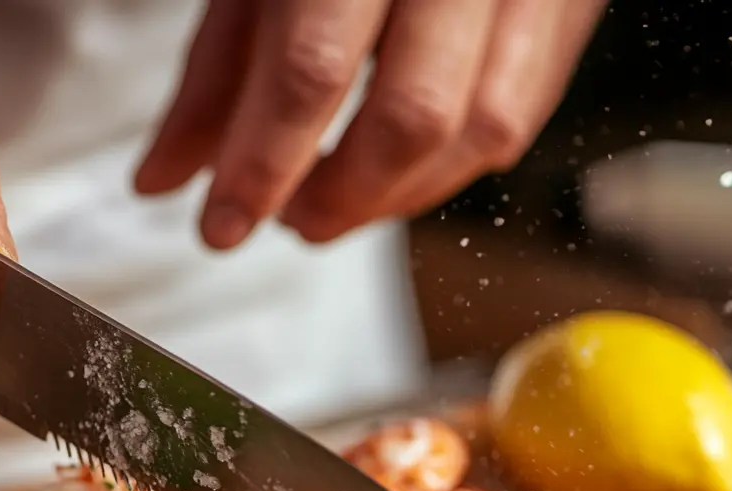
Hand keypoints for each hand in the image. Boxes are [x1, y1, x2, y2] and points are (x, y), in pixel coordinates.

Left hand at [135, 0, 607, 247]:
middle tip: (293, 219)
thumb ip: (214, 77)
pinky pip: (522, 110)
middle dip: (342, 197)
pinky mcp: (566, 2)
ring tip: (341, 200)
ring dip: (400, 195)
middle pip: (412, 116)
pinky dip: (454, 164)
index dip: (263, 166)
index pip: (309, 69)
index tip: (222, 227)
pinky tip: (401, 169)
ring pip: (481, 128)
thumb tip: (165, 179)